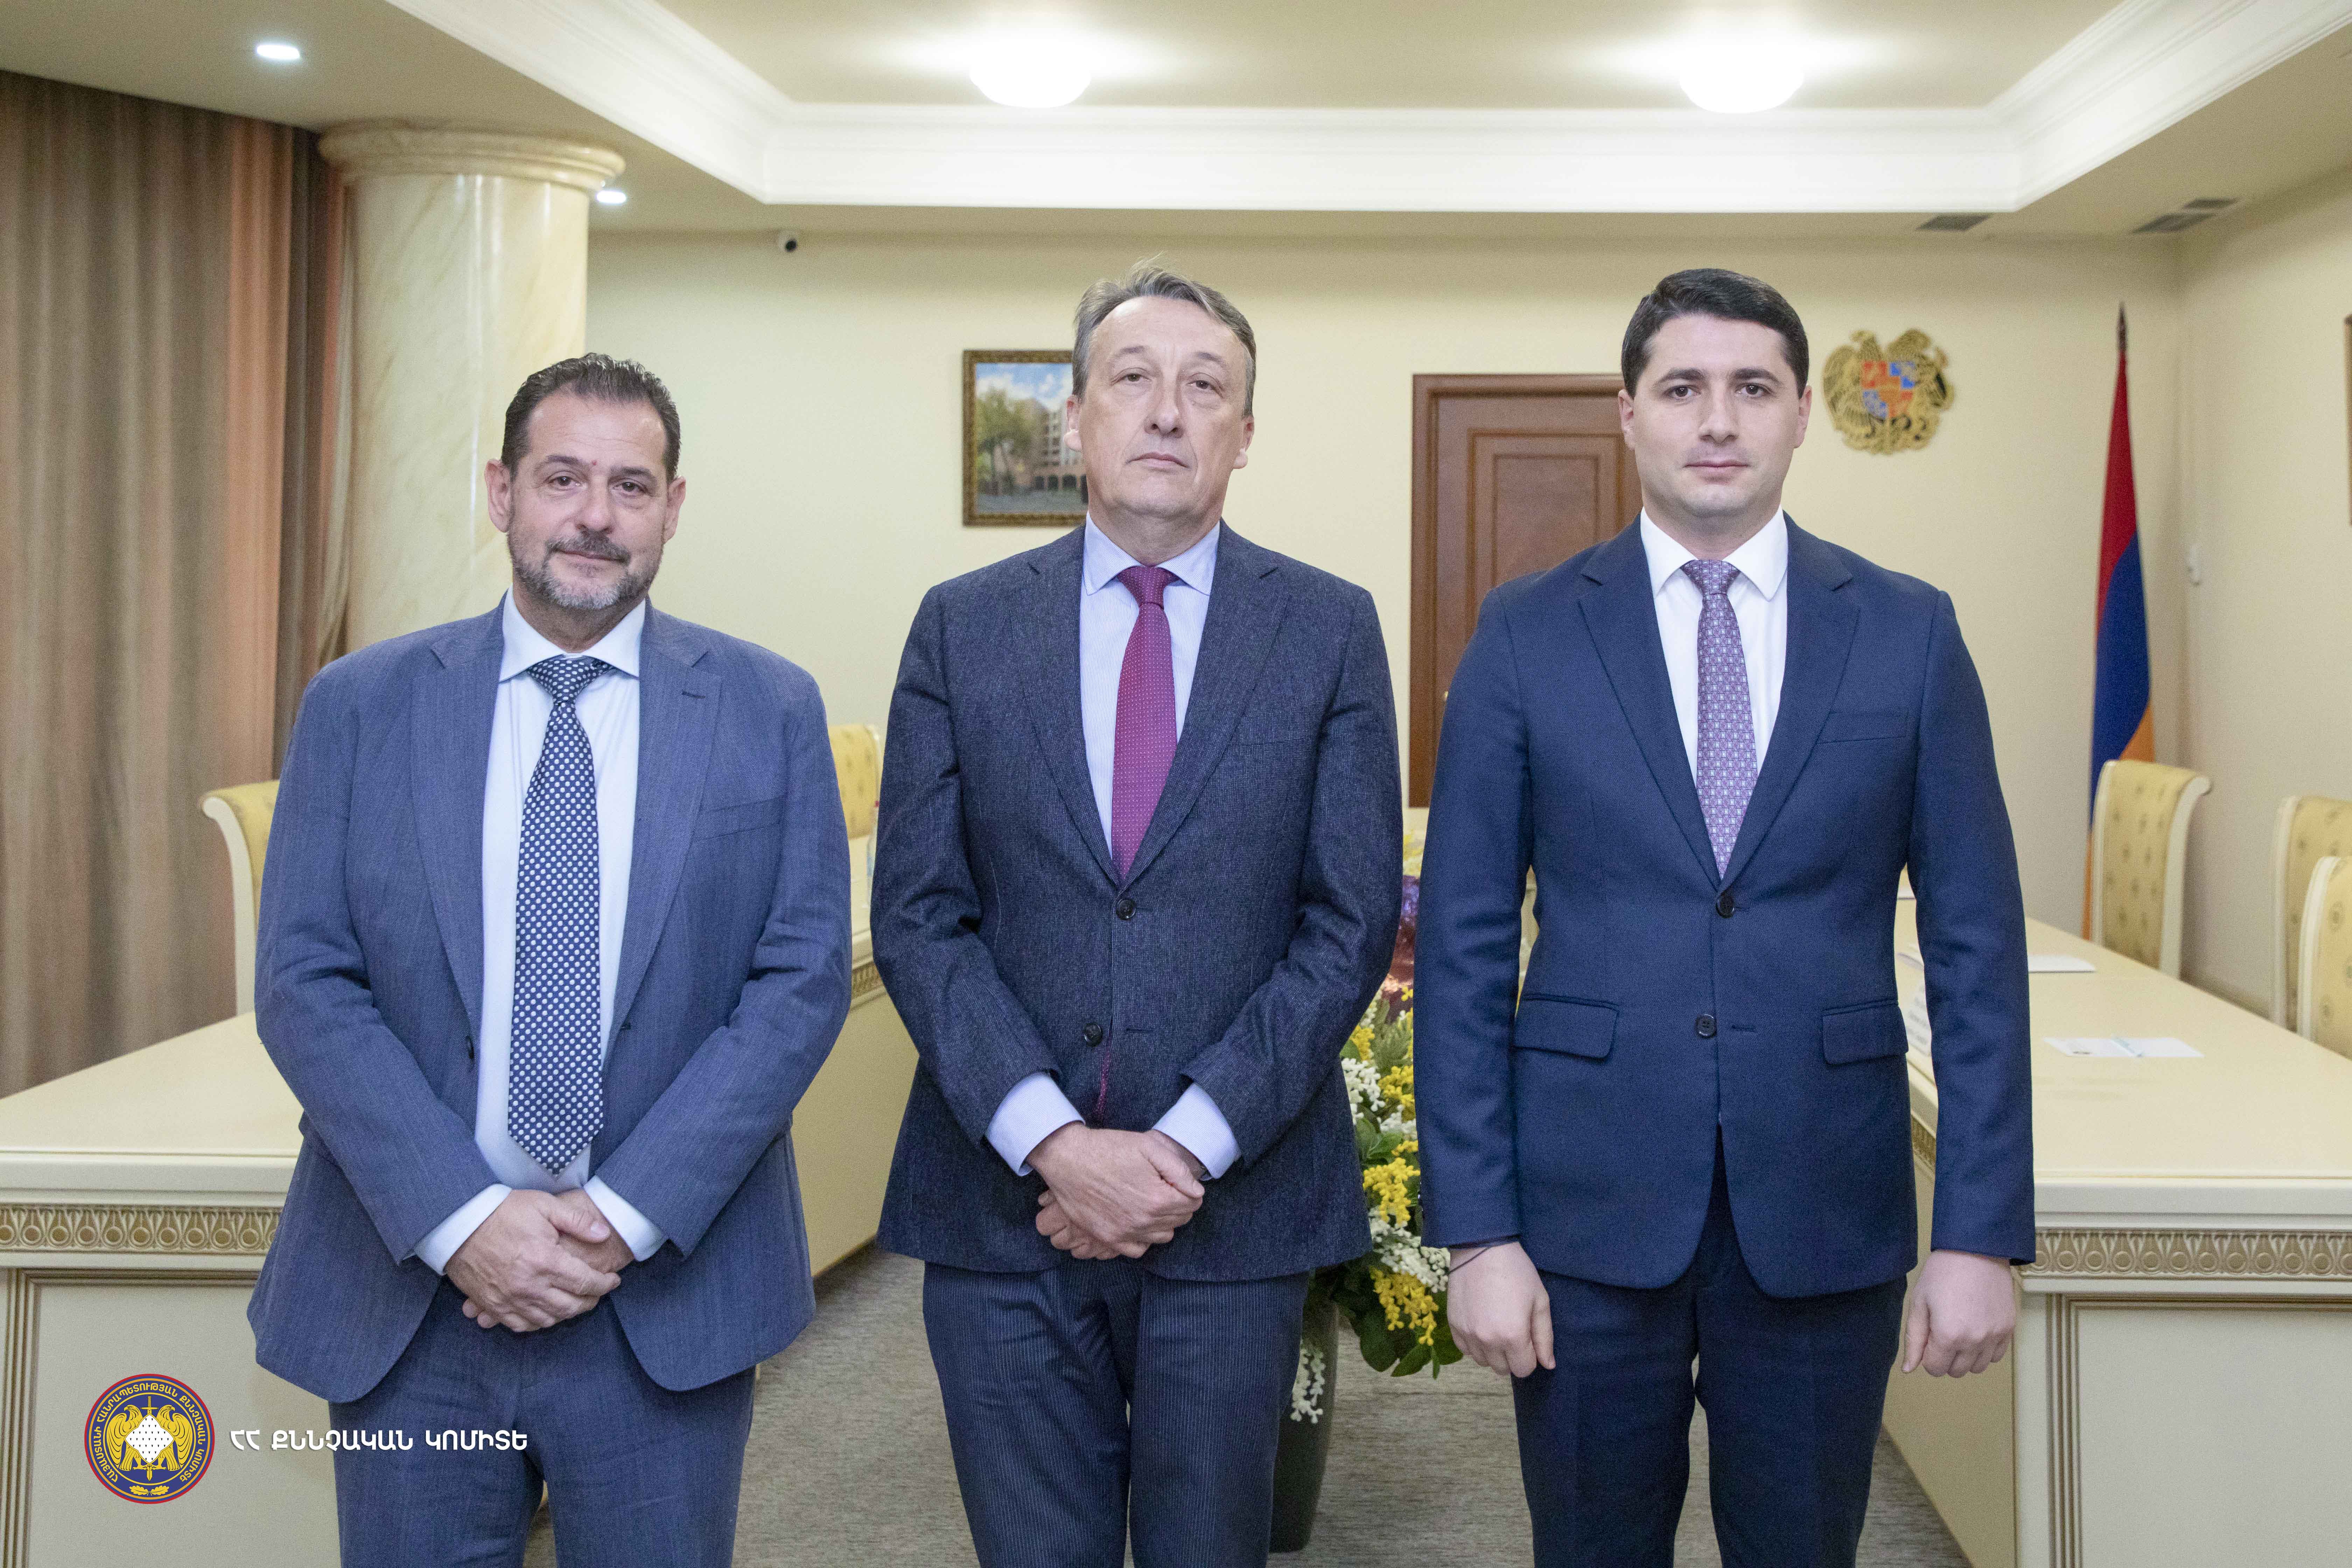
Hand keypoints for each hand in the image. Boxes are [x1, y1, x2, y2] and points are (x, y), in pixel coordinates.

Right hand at [447, 1189, 621, 1331]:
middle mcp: (528, 1285)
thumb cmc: (503, 1211)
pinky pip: (520, 1325)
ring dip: (566, 1314)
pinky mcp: (492, 1305)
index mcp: (545, 1261)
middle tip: (598, 1292)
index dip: (605, 1284)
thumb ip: (577, 1221)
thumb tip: (604, 1234)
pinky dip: (538, 1322)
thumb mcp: (544, 1206)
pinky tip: (546, 1312)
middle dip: (590, 1301)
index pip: (586, 1282)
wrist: (459, 1222)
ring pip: (548, 1320)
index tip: (613, 1280)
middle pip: (570, 1306)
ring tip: (575, 1301)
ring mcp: (509, 1299)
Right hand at [1029, 1126, 1203, 1257]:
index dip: (1188, 1190)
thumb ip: (1179, 1169)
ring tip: (1151, 1202)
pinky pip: (1137, 1250)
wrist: (1067, 1158)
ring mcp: (1124, 1233)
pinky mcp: (1107, 1238)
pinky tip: (1138, 1220)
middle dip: (1178, 1204)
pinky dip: (1143, 1238)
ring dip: (1163, 1221)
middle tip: (1164, 1187)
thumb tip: (1197, 1191)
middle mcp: (1143, 1222)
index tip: (1176, 1179)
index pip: (1193, 1204)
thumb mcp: (1148, 1146)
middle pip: (1179, 1220)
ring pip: (1162, 1237)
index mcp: (1157, 1199)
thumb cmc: (1108, 1148)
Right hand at [1446, 1241, 1554, 1378]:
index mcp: (1513, 1336)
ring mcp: (1467, 1334)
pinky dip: (1475, 1344)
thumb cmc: (1517, 1272)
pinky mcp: (1453, 1326)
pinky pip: (1466, 1350)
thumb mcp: (1540, 1301)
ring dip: (1493, 1352)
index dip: (1530, 1356)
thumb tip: (1548, 1365)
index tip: (1528, 1337)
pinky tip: (1481, 1324)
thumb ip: (1545, 1337)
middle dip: (1512, 1356)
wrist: (1481, 1248)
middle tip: (1513, 1330)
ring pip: (1483, 1362)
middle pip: (1503, 1369)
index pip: (1524, 1369)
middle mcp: (1488, 1341)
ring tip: (1496, 1326)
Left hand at [1901, 1249, 2015, 1376]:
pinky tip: (1976, 1329)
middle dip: (1945, 1357)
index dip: (1927, 1356)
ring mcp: (1995, 1336)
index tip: (1928, 1338)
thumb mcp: (1919, 1303)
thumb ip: (1914, 1339)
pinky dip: (1984, 1350)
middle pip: (1956, 1371)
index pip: (1935, 1369)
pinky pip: (1996, 1356)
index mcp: (1948, 1335)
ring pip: (1977, 1367)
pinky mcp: (2009, 1328)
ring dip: (1965, 1357)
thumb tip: (1908, 1368)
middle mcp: (1974, 1341)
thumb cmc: (1942, 1273)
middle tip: (1941, 1332)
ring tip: (1959, 1330)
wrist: (1976, 1250)